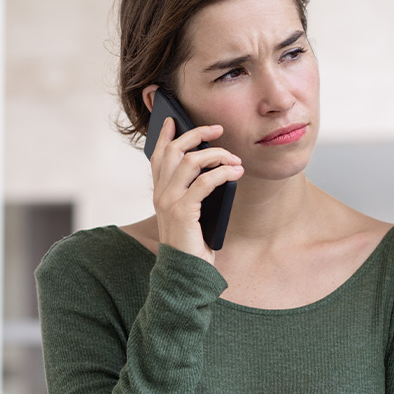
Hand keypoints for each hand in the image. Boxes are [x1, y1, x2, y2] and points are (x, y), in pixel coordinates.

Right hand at [149, 116, 242, 263]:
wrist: (185, 273)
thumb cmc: (191, 244)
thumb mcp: (189, 213)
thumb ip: (192, 191)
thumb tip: (213, 166)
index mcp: (159, 193)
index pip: (157, 156)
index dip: (164, 135)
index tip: (174, 119)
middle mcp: (160, 194)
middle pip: (175, 150)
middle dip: (197, 134)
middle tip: (218, 130)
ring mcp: (169, 202)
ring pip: (190, 161)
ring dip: (217, 155)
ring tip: (235, 159)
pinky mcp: (183, 212)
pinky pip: (205, 182)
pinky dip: (223, 173)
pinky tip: (236, 173)